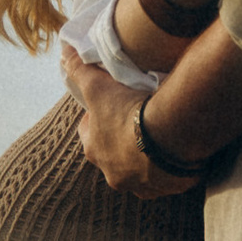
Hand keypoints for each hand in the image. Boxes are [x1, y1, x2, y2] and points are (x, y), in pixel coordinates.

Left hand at [61, 44, 201, 195]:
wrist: (169, 135)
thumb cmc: (128, 112)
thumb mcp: (98, 87)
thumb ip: (80, 70)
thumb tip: (64, 52)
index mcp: (95, 152)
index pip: (89, 134)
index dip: (96, 118)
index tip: (110, 105)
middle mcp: (114, 175)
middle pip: (114, 155)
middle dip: (121, 140)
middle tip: (136, 118)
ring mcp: (142, 185)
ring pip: (140, 171)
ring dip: (145, 157)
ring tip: (159, 134)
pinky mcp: (167, 188)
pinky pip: (166, 179)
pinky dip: (169, 168)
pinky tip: (177, 151)